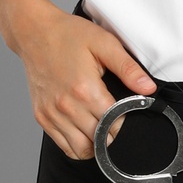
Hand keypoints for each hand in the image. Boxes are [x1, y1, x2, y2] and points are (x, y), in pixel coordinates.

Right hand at [11, 0, 156, 158]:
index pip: (114, 124)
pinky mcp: (42, 116)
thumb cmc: (68, 35)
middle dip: (112, 133)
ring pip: (82, 149)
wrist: (34, 32)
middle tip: (115, 119)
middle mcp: (66, 106)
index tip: (126, 112)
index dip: (125, 122)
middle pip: (99, 140)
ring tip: (101, 127)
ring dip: (96, 144)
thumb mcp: (104, 43)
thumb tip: (148, 89)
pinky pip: (64, 146)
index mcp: (84, 90)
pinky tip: (85, 131)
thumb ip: (128, 68)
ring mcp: (52, 114)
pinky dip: (77, 145)